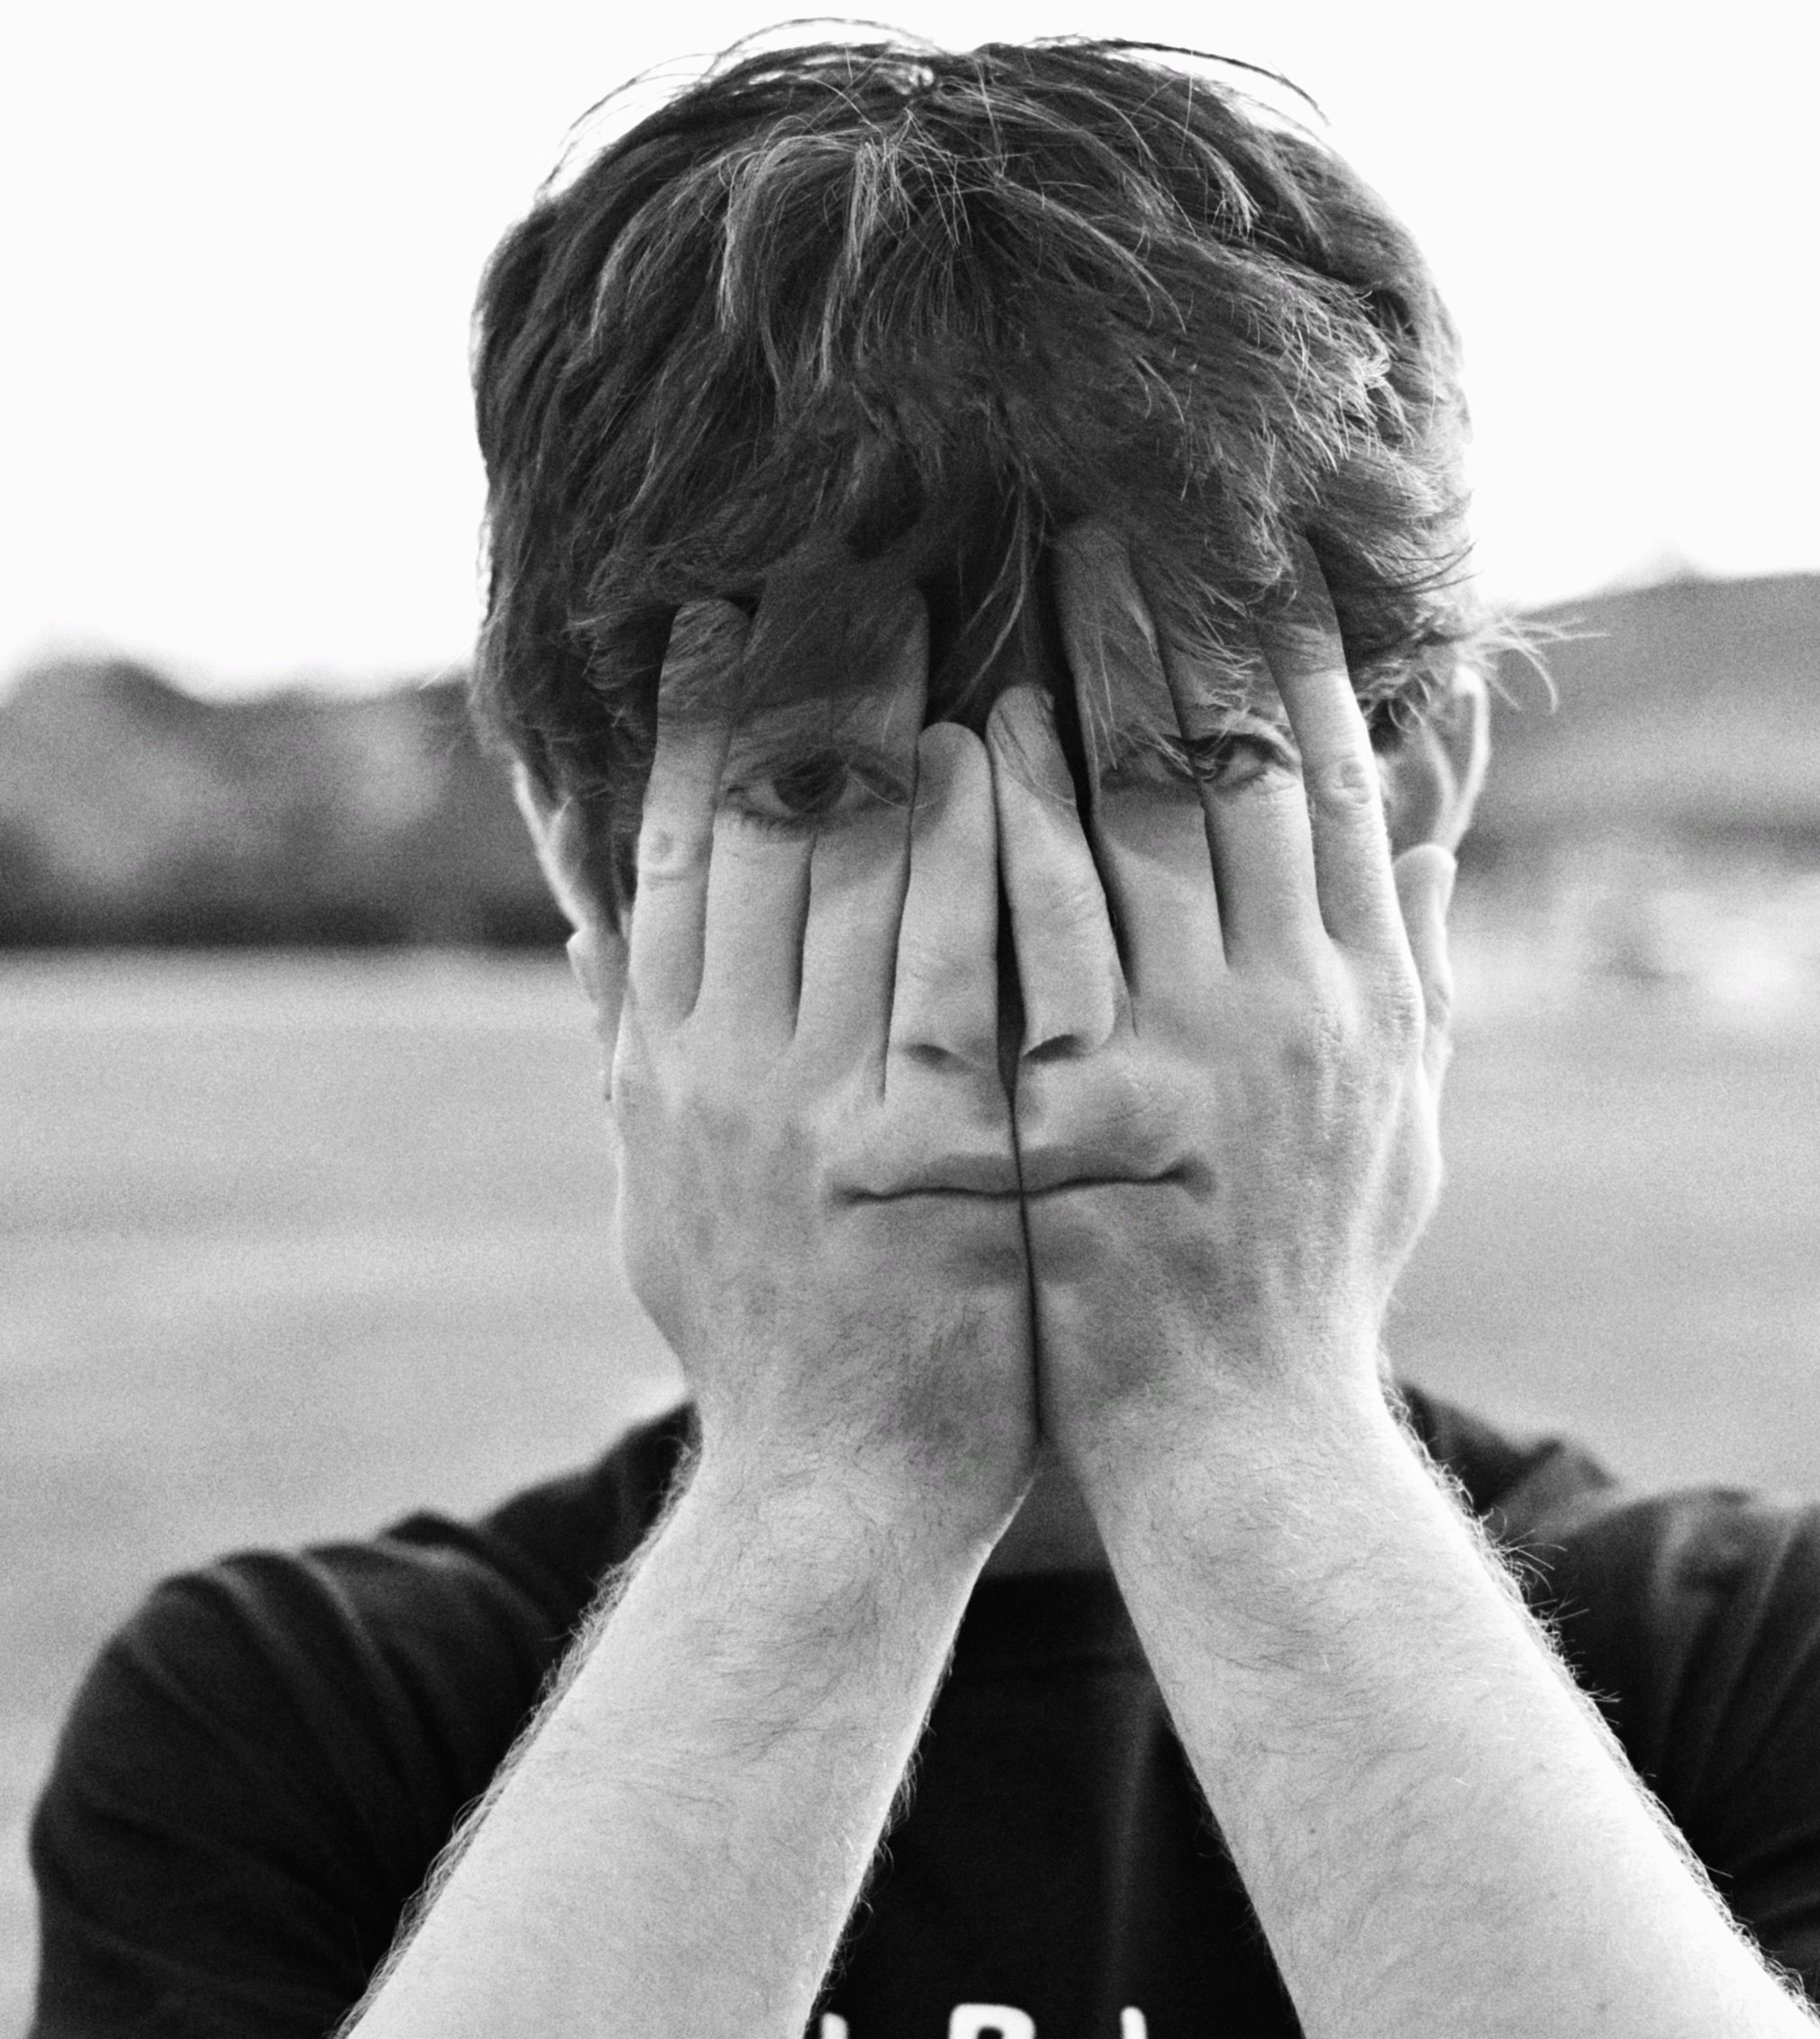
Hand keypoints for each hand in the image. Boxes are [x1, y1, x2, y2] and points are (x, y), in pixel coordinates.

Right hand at [583, 548, 1038, 1555]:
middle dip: (795, 676)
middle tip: (841, 539)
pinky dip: (974, 856)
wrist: (838, 1499)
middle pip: (755, 833)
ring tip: (941, 596)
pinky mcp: (939, 1162)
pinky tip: (1008, 754)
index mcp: (670, 1071)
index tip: (717, 599)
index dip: (690, 718)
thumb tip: (591, 928)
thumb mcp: (666, 1196)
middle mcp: (732, 1076)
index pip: (672, 855)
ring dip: (893, 724)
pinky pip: (959, 973)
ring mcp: (833, 1117)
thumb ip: (634, 1056)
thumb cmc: (769, 1342)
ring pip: (852, 876)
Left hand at [987, 524, 1455, 1504]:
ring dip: (1083, 688)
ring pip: (1139, 832)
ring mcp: (1189, 1069)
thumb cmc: (1304, 1280)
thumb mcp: (1394, 1123)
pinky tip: (961, 739)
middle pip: (1238, 773)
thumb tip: (1429, 821)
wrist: (1239, 1453)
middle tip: (1109, 507)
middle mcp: (1297, 1014)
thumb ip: (1409, 964)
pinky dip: (1007, 833)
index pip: (1335, 781)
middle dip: (1178, 626)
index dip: (1289, 649)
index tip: (1240, 541)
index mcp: (1368, 998)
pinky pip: (1038, 947)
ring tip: (1016, 577)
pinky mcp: (1083, 1129)